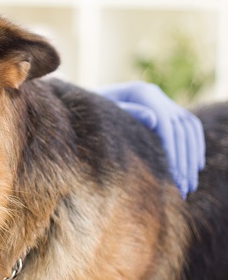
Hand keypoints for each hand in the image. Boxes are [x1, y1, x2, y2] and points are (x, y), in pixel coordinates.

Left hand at [96, 81, 204, 198]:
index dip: (172, 149)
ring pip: (189, 129)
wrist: (84, 108)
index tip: (173, 175)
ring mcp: (161, 101)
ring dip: (191, 157)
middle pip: (180, 128)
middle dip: (183, 159)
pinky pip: (190, 128)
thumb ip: (127, 115)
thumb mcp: (102, 116)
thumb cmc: (89, 116)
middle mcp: (154, 93)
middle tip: (183, 187)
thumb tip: (153, 119)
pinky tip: (195, 169)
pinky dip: (194, 147)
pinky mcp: (165, 111)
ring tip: (188, 185)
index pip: (166, 122)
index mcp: (140, 92)